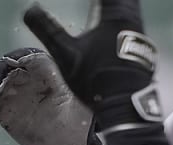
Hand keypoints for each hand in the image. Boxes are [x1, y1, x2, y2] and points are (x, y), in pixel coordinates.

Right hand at [0, 47, 102, 144]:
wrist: (65, 144)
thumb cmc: (75, 119)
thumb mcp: (74, 101)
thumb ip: (63, 85)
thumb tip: (60, 71)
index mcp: (42, 68)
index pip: (25, 57)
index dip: (14, 59)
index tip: (8, 65)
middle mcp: (23, 76)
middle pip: (2, 70)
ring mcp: (10, 91)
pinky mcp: (2, 107)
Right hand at [23, 0, 162, 133]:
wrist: (126, 107)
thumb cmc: (97, 79)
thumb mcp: (66, 54)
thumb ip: (47, 30)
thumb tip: (29, 11)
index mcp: (115, 16)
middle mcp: (132, 20)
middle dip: (108, 0)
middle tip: (98, 3)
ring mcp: (141, 35)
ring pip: (131, 8)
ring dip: (117, 4)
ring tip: (104, 6)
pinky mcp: (143, 48)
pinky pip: (132, 22)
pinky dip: (122, 15)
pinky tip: (113, 24)